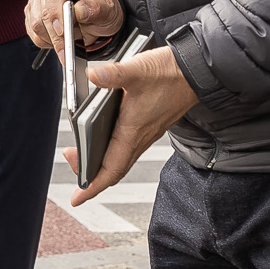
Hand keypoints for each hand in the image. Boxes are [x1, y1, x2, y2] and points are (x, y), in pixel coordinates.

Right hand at [27, 0, 122, 50]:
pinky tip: (60, 40)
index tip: (63, 31)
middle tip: (68, 52)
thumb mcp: (109, 7)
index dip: (55, 12)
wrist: (97, 9)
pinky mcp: (33, 14)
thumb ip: (97, 8)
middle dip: (55, 36)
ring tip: (72, 39)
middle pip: (42, 13)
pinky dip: (47, 42)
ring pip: (36, 26)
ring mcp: (38, 0)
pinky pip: (34, 33)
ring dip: (53, 39)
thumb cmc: (101, 3)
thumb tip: (80, 10)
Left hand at [63, 47, 197, 203]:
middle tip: (71, 161)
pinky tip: (104, 139)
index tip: (78, 198)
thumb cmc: (170, 73)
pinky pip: (129, 148)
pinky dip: (113, 152)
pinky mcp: (151, 125)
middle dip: (90, 174)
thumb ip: (113, 74)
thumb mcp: (138, 70)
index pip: (110, 169)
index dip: (92, 186)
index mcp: (133, 131)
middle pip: (113, 169)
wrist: (198, 71)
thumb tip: (92, 75)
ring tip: (81, 153)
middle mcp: (140, 137)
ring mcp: (147, 133)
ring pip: (121, 159)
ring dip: (101, 163)